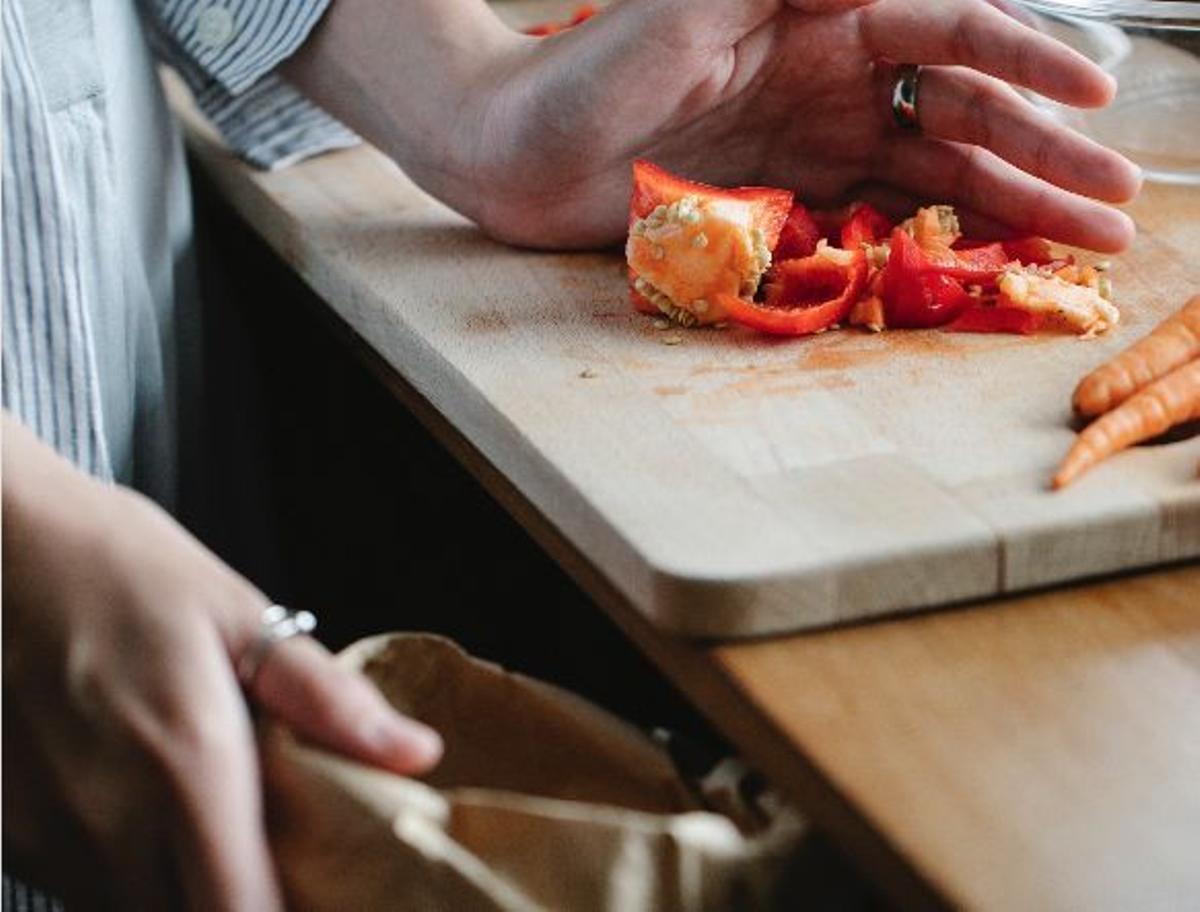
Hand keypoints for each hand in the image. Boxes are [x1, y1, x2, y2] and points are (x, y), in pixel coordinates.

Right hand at [2, 416, 441, 908]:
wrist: (4, 543)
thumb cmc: (121, 568)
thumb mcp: (239, 616)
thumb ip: (327, 701)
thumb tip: (414, 753)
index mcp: (186, 763)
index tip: (321, 894)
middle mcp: (109, 818)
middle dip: (239, 898)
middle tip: (272, 849)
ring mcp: (48, 833)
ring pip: (131, 909)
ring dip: (179, 885)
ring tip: (210, 819)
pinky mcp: (10, 831)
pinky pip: (80, 884)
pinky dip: (125, 868)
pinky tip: (146, 807)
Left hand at [457, 0, 1139, 250]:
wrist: (512, 151)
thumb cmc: (584, 70)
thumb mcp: (687, 4)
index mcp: (822, 12)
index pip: (949, 29)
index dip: (1028, 64)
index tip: (1095, 100)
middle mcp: (831, 72)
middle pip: (961, 108)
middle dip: (1044, 154)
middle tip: (1120, 204)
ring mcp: (812, 137)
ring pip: (933, 167)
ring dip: (1011, 202)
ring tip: (1084, 241)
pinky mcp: (784, 196)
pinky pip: (876, 213)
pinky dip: (933, 234)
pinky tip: (988, 257)